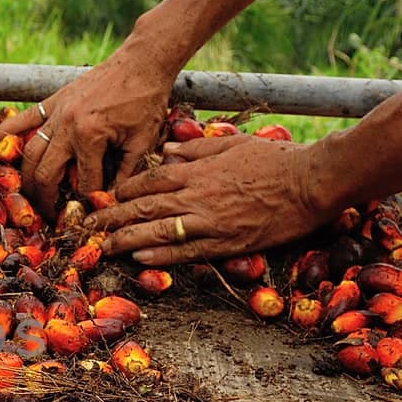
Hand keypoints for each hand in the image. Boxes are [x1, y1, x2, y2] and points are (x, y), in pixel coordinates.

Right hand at [0, 53, 179, 219]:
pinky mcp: (52, 101)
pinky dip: (3, 133)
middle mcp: (66, 126)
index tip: (91, 212)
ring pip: (29, 153)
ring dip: (27, 178)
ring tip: (30, 195)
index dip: (89, 201)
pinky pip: (22, 119)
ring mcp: (56, 112)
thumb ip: (125, 173)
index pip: (84, 183)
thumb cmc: (147, 100)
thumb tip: (111, 201)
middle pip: (45, 174)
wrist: (142, 61)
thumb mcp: (142, 141)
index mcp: (90, 137)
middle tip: (49, 216)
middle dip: (45, 200)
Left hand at [86, 134, 334, 264]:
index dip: (123, 191)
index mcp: (196, 170)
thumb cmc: (275, 159)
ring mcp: (210, 221)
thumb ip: (194, 148)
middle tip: (89, 228)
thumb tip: (163, 150)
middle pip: (143, 207)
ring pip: (157, 231)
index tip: (105, 199)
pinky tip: (139, 258)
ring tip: (103, 248)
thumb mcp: (231, 143)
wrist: (312, 181)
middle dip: (112, 218)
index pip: (147, 180)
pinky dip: (160, 255)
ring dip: (126, 240)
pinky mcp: (226, 242)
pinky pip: (186, 250)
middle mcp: (196, 195)